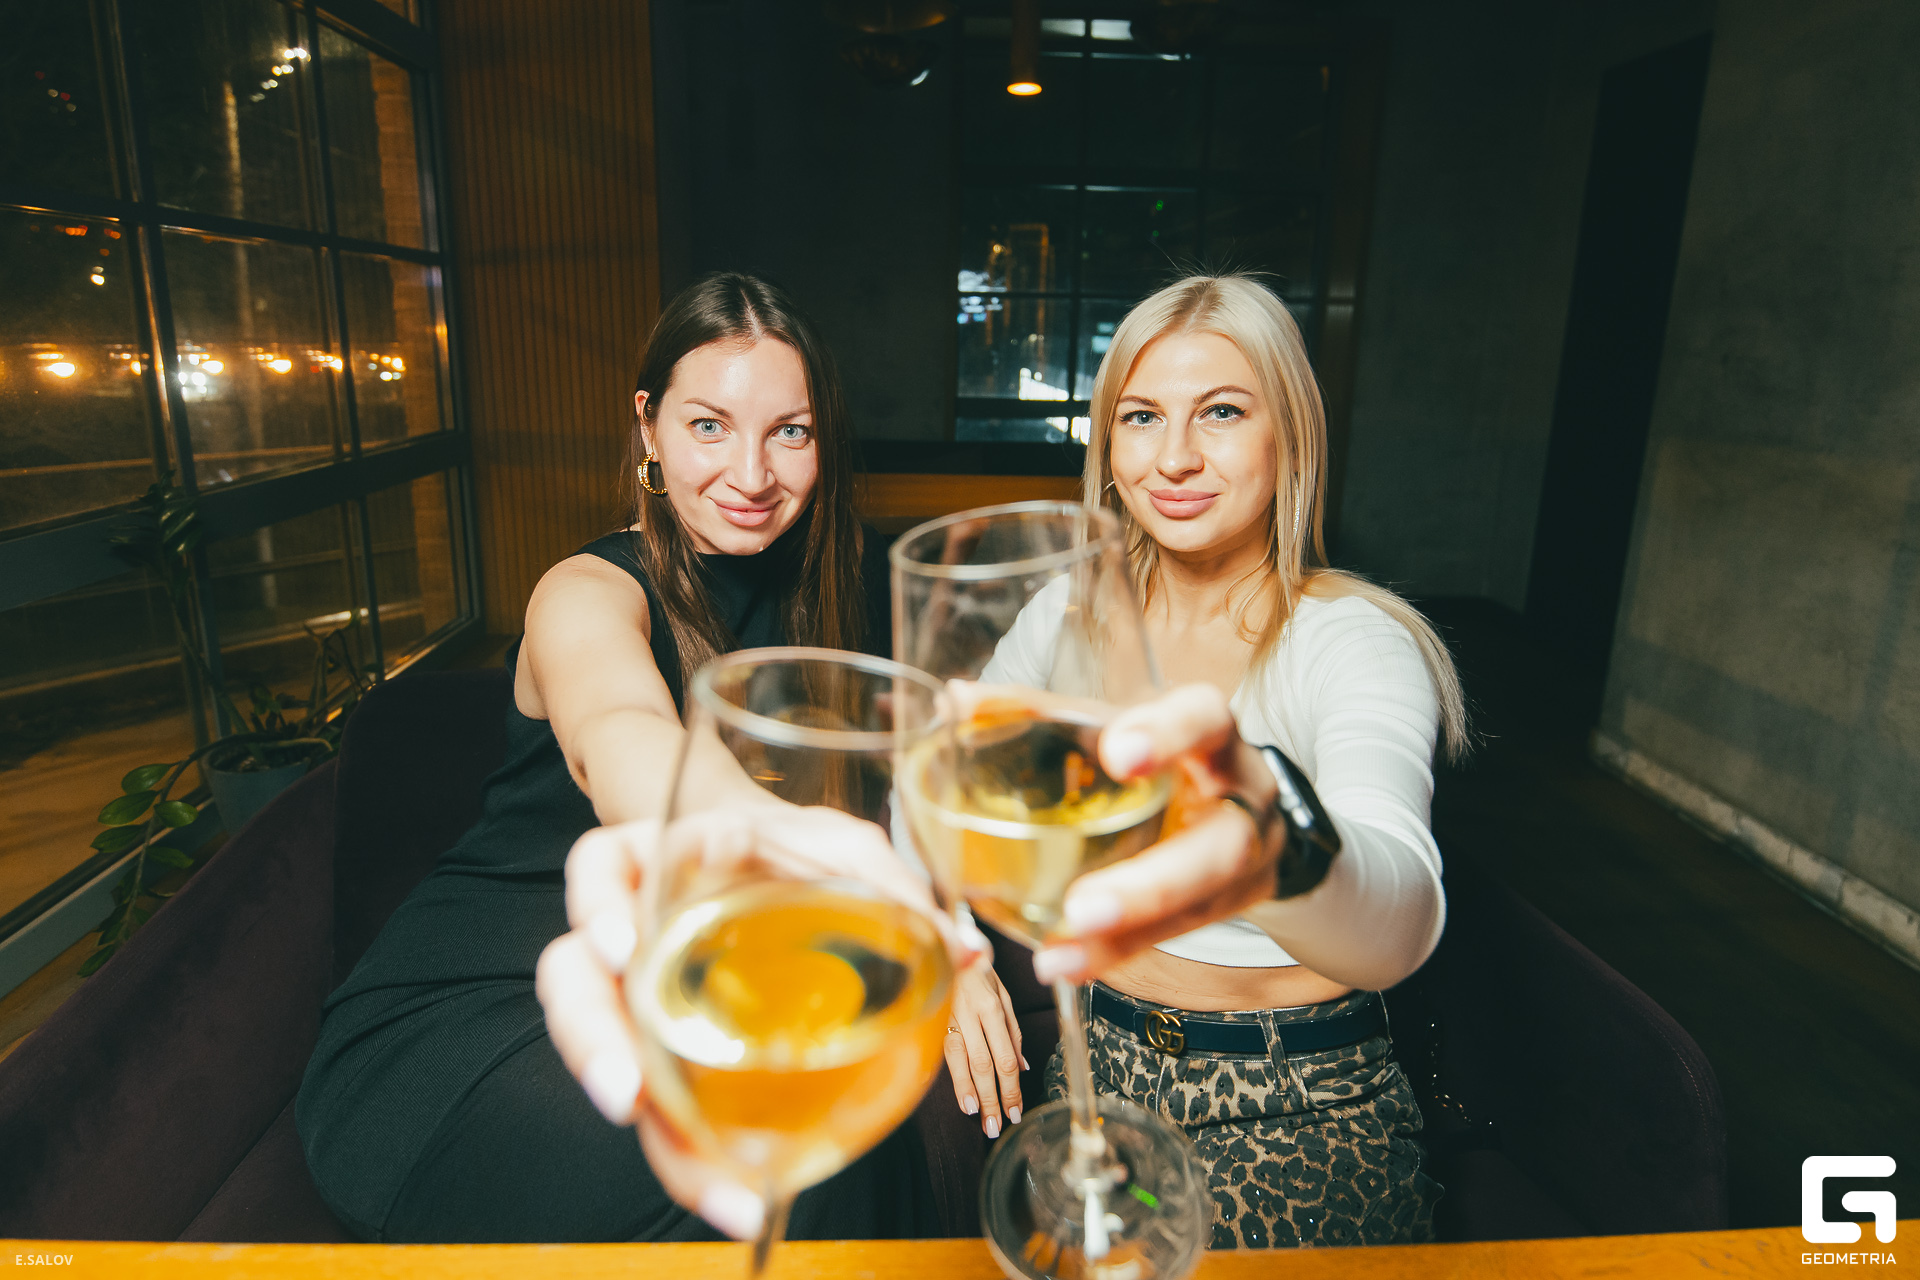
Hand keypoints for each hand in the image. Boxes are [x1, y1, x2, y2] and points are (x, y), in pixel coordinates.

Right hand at [536, 807, 984, 1239]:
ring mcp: (643, 993)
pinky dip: (692, 1153)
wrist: (778, 869)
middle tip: (627, 1096)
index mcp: (664, 861)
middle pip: (570, 977)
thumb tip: (963, 952)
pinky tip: (738, 1191)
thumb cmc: (798, 852)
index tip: (620, 949)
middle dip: (591, 1042)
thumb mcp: (845, 850)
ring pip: (605, 1060)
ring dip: (650, 1129)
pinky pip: (663, 1105)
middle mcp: (634, 929)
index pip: (600, 866)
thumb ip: (894, 885)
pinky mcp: (667, 1051)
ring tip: (706, 1182)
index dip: (598, 905)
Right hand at [944, 956, 1026, 1137]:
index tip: (1016, 1111)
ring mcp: (950, 1018)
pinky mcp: (934, 1022)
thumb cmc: (976, 971)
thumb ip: (1012, 1031)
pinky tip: (962, 1100)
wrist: (942, 944)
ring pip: (964, 1063)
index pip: (1006, 1057)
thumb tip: (1024, 1067)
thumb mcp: (1002, 994)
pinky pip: (946, 1055)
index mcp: (992, 1008)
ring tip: (981, 1119)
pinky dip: (955, 1079)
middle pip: (987, 1065)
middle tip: (999, 1126)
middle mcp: (972, 1015)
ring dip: (974, 1093)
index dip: (1012, 1087)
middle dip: (995, 1098)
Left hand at [1031, 683, 1284, 984]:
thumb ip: (1039, 713)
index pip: (1205, 719)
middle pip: (1216, 846)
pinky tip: (1067, 963)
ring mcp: (1245, 862)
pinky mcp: (1228, 907)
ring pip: (1199, 906)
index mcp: (1212, 734)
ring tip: (1061, 956)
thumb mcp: (1113, 723)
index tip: (1118, 753)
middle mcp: (1242, 799)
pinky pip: (1173, 936)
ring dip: (1127, 936)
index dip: (1168, 735)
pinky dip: (1117, 953)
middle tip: (1084, 907)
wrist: (1237, 802)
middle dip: (1151, 883)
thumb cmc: (1160, 754)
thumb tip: (956, 700)